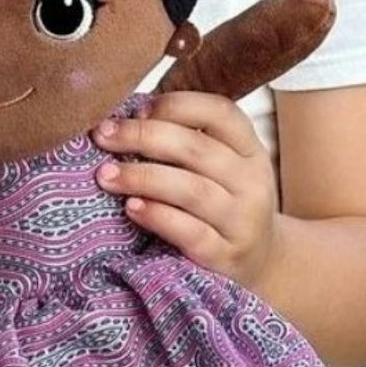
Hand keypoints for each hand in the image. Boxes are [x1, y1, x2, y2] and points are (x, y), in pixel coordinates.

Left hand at [92, 91, 280, 290]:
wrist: (262, 262)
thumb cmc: (225, 202)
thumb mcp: (222, 167)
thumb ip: (189, 140)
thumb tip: (127, 116)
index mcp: (250, 149)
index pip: (220, 112)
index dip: (177, 105)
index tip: (138, 109)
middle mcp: (252, 182)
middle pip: (196, 149)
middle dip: (143, 136)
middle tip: (103, 136)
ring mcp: (243, 221)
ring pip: (191, 190)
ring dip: (142, 177)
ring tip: (106, 175)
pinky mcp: (227, 256)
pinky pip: (190, 233)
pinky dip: (158, 216)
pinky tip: (131, 208)